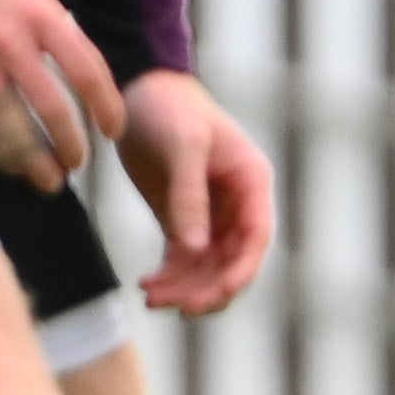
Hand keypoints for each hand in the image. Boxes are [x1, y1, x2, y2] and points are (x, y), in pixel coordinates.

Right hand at [0, 0, 122, 190]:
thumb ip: (50, 22)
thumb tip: (67, 60)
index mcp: (41, 15)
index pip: (88, 73)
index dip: (107, 108)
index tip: (113, 130)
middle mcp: (12, 44)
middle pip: (54, 110)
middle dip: (70, 146)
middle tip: (74, 165)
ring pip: (12, 127)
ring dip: (33, 160)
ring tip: (45, 179)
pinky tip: (4, 161)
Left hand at [116, 69, 274, 315]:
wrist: (138, 88)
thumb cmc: (168, 108)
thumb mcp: (182, 147)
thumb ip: (189, 196)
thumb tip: (193, 249)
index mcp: (251, 182)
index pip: (256, 237)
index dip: (242, 270)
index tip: (219, 294)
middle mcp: (237, 203)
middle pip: (232, 260)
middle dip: (208, 287)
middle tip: (176, 306)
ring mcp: (210, 213)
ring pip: (206, 266)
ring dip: (185, 287)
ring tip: (152, 299)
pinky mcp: (180, 217)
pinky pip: (182, 259)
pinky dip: (169, 277)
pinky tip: (146, 287)